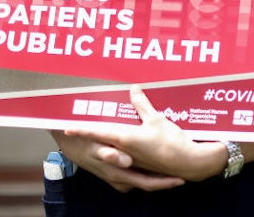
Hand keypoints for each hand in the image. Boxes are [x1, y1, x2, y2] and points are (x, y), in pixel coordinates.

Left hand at [62, 85, 226, 185]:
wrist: (188, 163)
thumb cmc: (171, 142)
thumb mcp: (156, 119)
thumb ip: (142, 104)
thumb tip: (133, 89)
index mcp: (126, 138)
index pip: (98, 132)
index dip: (81, 130)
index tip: (66, 128)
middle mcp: (125, 151)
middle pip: (102, 142)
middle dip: (91, 136)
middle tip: (80, 127)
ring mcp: (133, 159)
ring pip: (113, 149)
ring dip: (105, 143)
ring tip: (100, 134)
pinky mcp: (142, 164)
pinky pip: (126, 156)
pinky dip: (121, 150)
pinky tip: (125, 146)